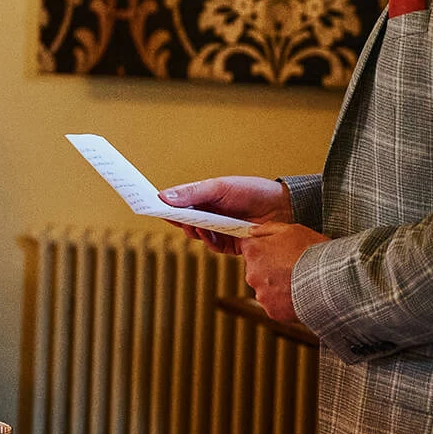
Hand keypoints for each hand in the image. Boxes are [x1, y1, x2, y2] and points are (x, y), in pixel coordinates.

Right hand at [159, 175, 295, 252]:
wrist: (283, 208)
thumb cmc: (252, 191)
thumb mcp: (219, 187)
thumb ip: (193, 193)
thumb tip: (164, 196)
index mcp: (204, 197)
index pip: (178, 202)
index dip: (164, 204)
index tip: (150, 205)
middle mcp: (209, 213)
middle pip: (184, 220)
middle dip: (179, 220)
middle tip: (174, 218)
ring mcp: (219, 229)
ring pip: (196, 234)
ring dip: (194, 231)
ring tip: (198, 226)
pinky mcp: (229, 243)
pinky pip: (212, 246)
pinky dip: (208, 241)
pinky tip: (210, 235)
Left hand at [236, 222, 328, 324]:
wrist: (330, 279)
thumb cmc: (313, 252)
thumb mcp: (292, 230)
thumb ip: (267, 229)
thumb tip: (253, 231)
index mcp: (254, 252)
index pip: (248, 247)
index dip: (263, 248)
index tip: (276, 250)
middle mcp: (252, 274)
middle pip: (255, 269)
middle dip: (269, 267)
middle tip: (291, 266)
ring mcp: (261, 294)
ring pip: (265, 288)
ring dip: (277, 285)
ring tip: (298, 281)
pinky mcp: (272, 310)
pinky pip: (275, 304)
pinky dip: (285, 301)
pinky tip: (299, 293)